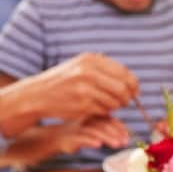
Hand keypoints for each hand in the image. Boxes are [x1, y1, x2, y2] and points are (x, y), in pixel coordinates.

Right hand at [0, 53, 139, 137]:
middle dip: (128, 97)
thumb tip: (132, 81)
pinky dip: (105, 112)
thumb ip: (105, 70)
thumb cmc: (64, 80)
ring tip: (107, 104)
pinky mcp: (82, 105)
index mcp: (91, 59)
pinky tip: (96, 108)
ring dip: (116, 106)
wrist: (38, 94)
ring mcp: (85, 89)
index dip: (133, 84)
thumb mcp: (81, 65)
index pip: (124, 73)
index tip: (134, 91)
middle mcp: (88, 72)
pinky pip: (104, 111)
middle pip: (123, 88)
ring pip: (115, 101)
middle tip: (125, 101)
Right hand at [0, 117, 130, 168]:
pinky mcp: (63, 139)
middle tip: (126, 140)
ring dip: (107, 137)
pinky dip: (89, 141)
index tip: (127, 135)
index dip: (117, 125)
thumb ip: (101, 127)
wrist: (40, 137)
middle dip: (116, 131)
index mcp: (86, 113)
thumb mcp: (83, 129)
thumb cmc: (64, 134)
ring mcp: (71, 128)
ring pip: (91, 130)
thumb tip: (124, 134)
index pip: (105, 115)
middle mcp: (79, 118)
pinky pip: (77, 139)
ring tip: (118, 144)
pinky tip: (98, 145)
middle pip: (101, 121)